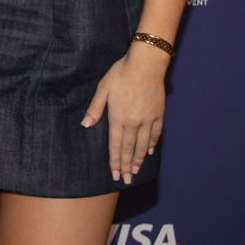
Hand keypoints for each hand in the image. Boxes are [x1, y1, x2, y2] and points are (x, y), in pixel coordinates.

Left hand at [80, 44, 168, 183]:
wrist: (146, 64)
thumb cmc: (121, 73)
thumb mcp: (103, 88)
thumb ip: (95, 108)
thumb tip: (86, 125)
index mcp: (118, 117)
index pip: (116, 145)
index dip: (115, 161)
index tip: (114, 174)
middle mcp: (134, 122)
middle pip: (130, 149)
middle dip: (127, 166)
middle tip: (125, 180)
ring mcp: (148, 119)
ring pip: (143, 145)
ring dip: (139, 160)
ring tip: (136, 171)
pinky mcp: (158, 114)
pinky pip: (156, 134)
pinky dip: (152, 145)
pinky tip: (149, 152)